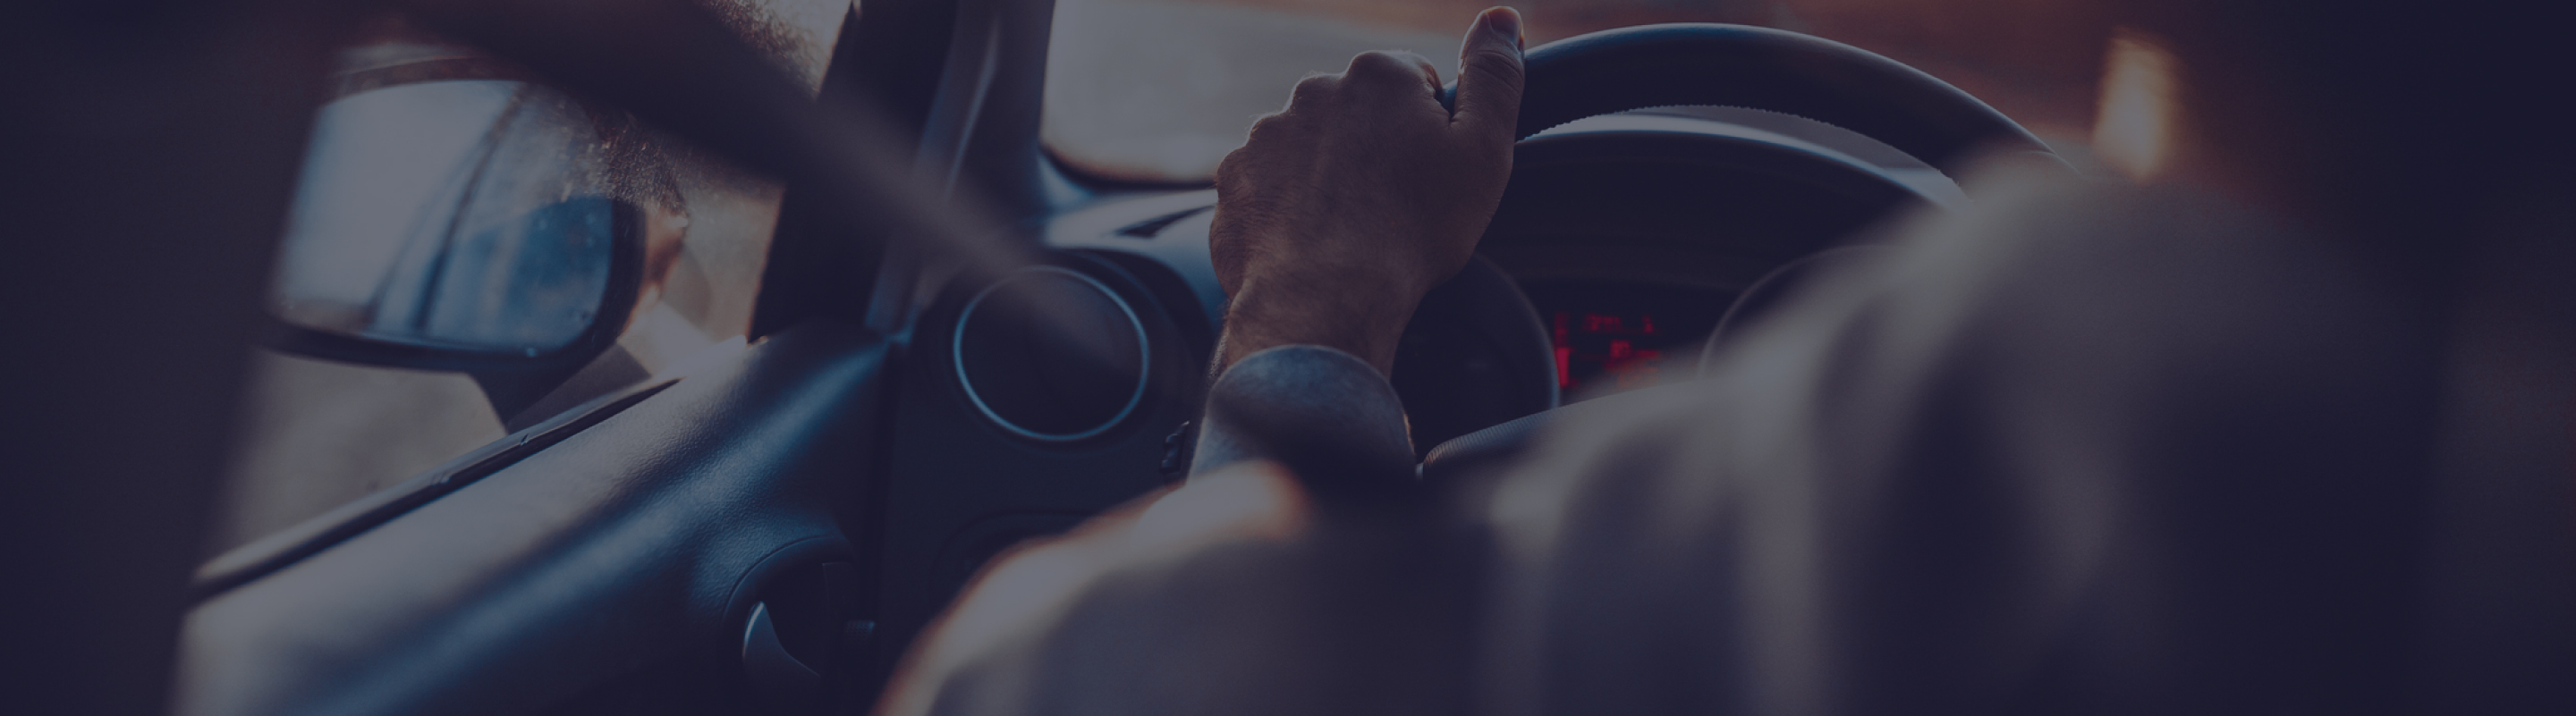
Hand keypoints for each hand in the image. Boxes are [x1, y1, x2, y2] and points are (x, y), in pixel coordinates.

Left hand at [1209, 7, 1525, 374]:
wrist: (1324, 299)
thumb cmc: (1412, 231)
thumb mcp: (1483, 151)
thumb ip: (1495, 76)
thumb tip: (1500, 18)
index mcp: (1378, 76)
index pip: (1414, 85)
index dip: (1431, 133)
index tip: (1431, 176)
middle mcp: (1314, 92)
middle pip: (1358, 116)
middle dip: (1375, 152)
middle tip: (1394, 209)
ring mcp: (1265, 137)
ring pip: (1311, 152)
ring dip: (1328, 181)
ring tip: (1350, 233)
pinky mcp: (1233, 182)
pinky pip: (1269, 189)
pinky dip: (1287, 212)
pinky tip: (1310, 245)